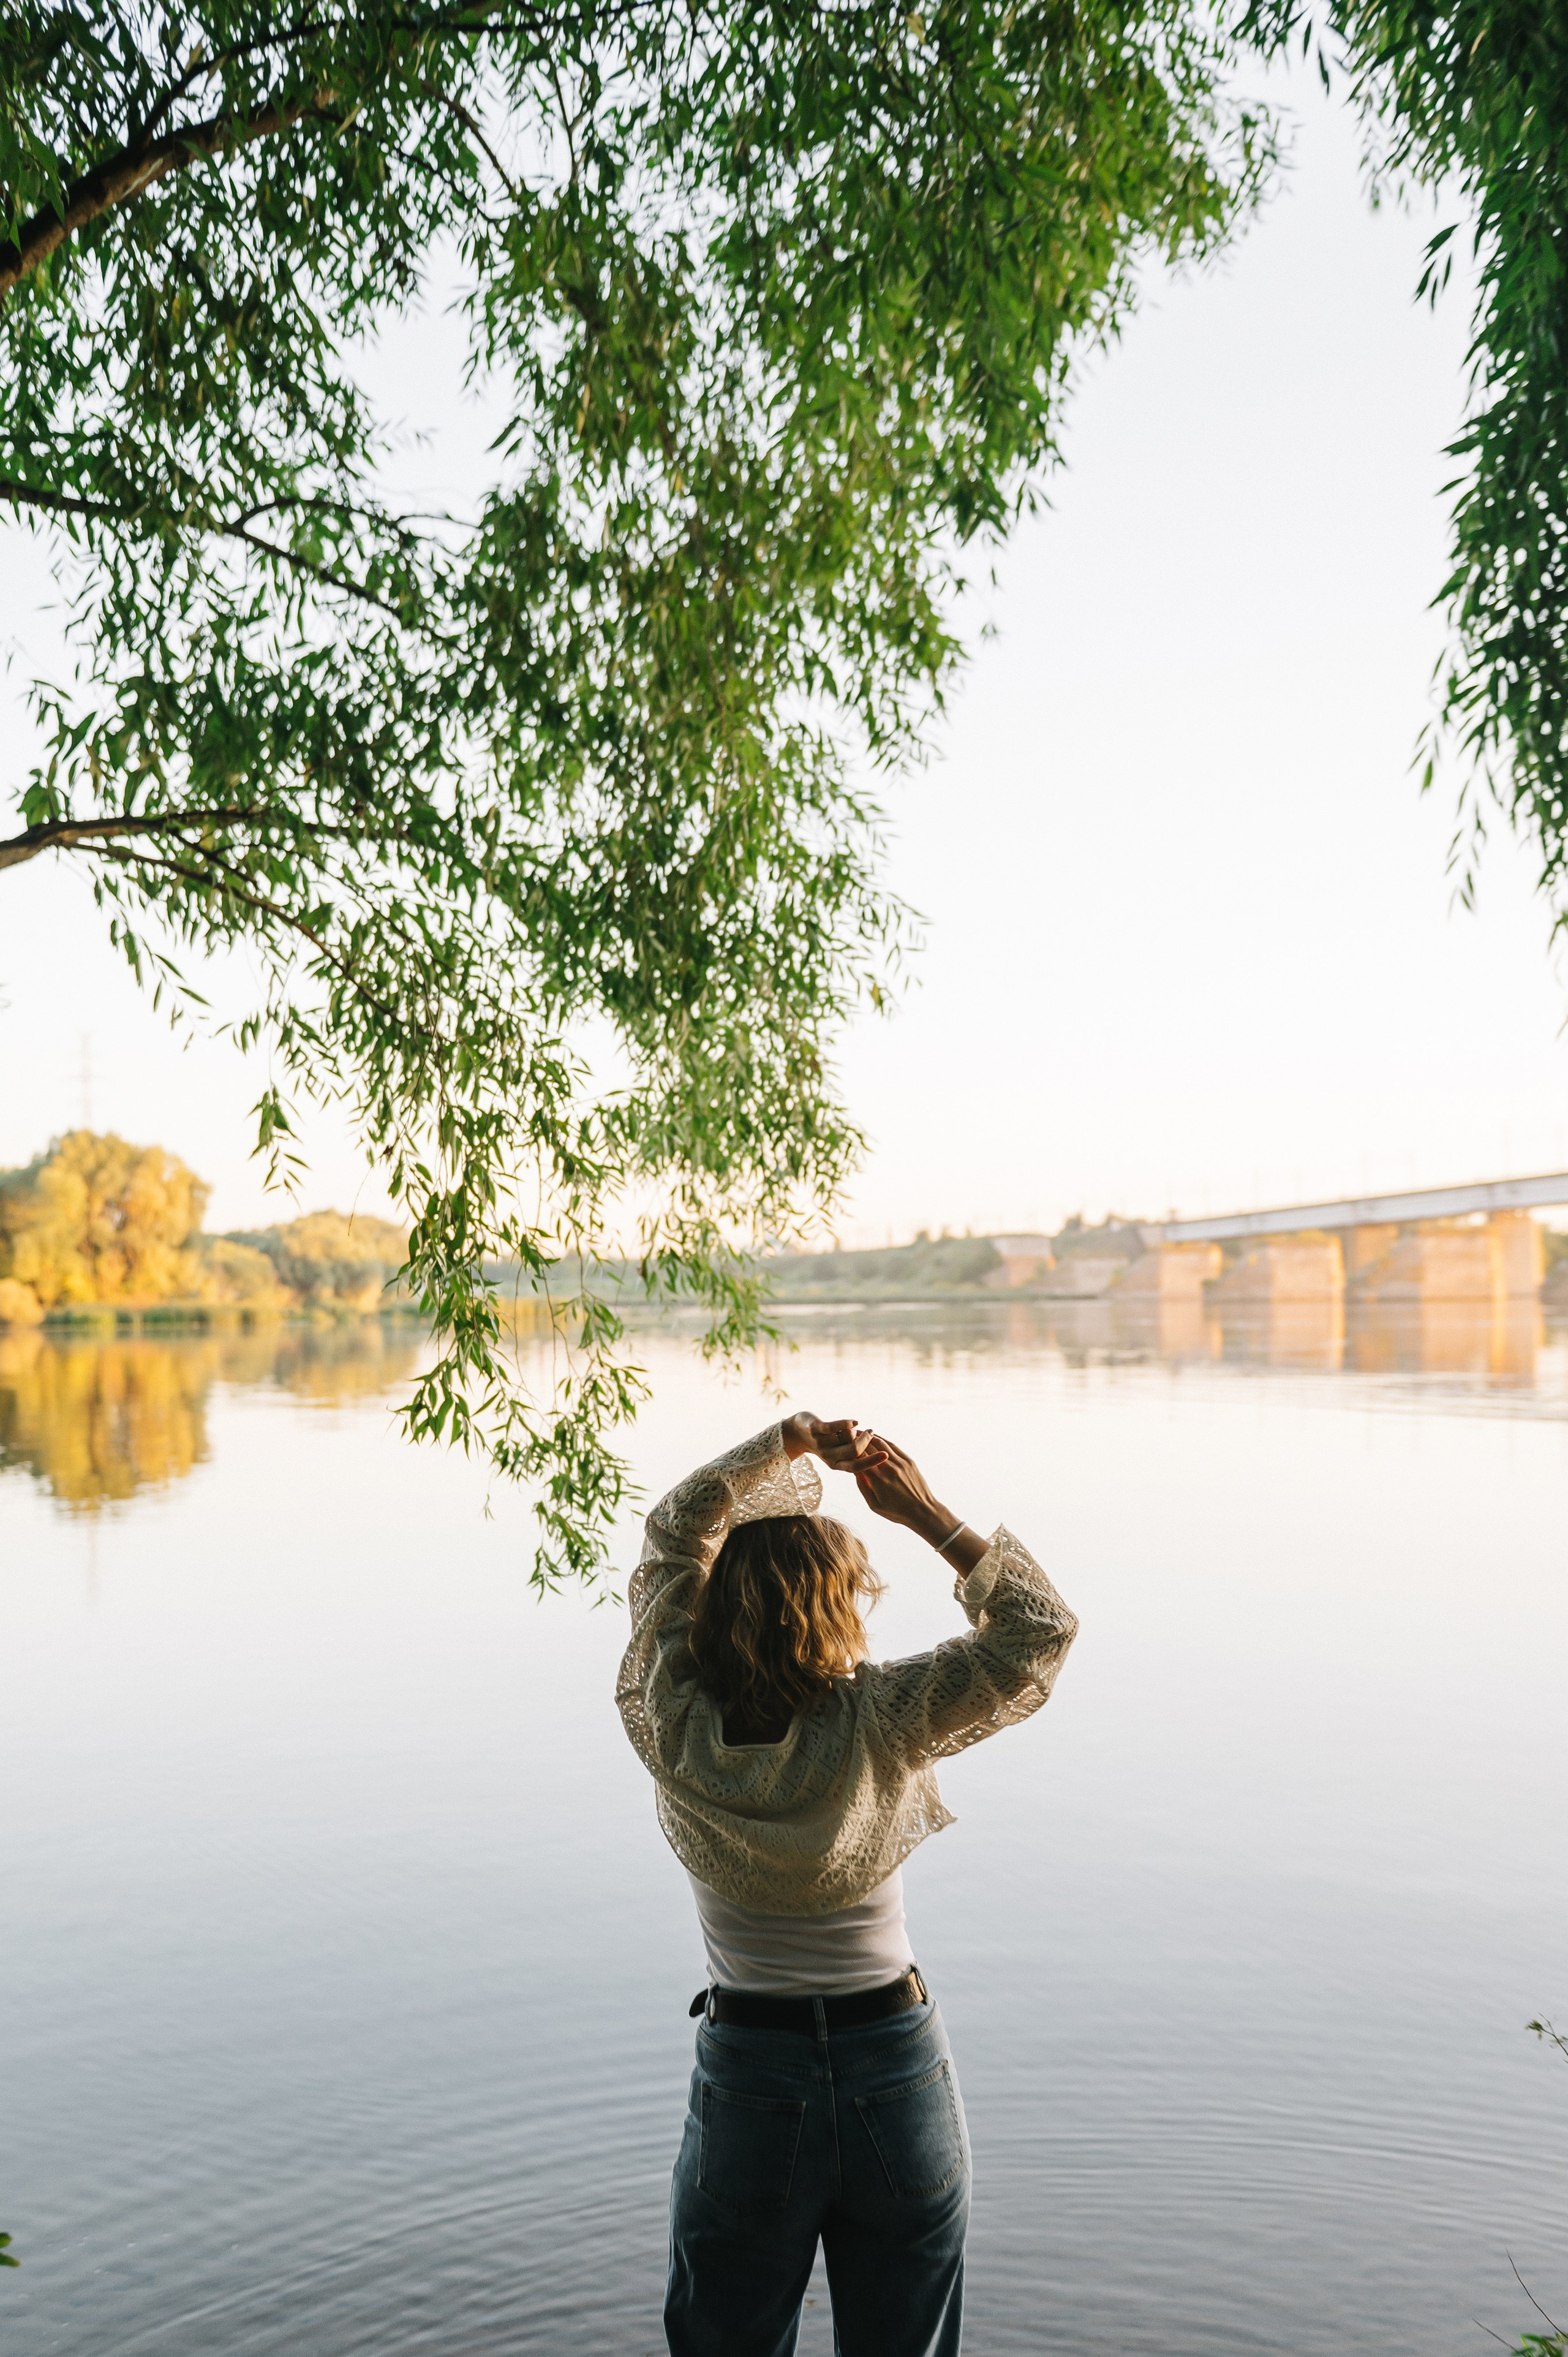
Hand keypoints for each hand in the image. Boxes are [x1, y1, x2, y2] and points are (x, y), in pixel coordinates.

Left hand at [780, 1414, 889, 1471]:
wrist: (798, 1433)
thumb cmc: (825, 1442)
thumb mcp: (838, 1452)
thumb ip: (853, 1454)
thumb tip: (877, 1453)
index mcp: (837, 1465)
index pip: (857, 1467)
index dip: (872, 1461)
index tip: (887, 1454)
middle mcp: (829, 1457)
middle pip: (854, 1451)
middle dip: (866, 1441)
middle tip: (871, 1432)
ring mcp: (821, 1443)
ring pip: (846, 1437)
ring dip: (856, 1430)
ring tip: (858, 1427)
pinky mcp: (815, 1429)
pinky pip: (833, 1426)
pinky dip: (847, 1423)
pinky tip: (855, 1422)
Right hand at [851, 1431, 984, 1570]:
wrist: (923, 1511)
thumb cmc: (897, 1512)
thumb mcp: (874, 1505)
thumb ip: (863, 1487)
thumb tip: (854, 1471)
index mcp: (878, 1481)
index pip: (859, 1459)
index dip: (850, 1451)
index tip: (843, 1447)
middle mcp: (889, 1469)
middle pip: (869, 1447)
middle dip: (857, 1440)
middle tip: (847, 1435)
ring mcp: (900, 1463)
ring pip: (881, 1443)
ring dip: (869, 1437)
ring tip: (859, 1433)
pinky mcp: (909, 1461)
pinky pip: (893, 1446)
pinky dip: (882, 1440)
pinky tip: (875, 1438)